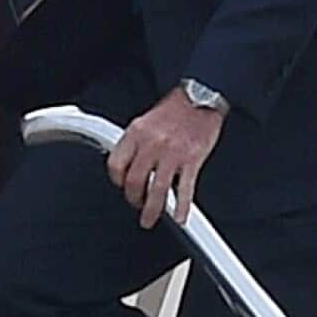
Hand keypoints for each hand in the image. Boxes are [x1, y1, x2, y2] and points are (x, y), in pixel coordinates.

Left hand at [107, 87, 225, 228]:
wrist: (200, 97)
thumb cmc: (174, 109)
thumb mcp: (145, 121)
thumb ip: (134, 142)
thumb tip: (126, 164)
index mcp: (136, 133)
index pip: (116, 164)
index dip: (116, 181)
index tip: (121, 187)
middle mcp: (151, 144)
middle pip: (133, 181)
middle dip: (133, 198)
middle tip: (136, 205)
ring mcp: (172, 154)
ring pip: (156, 190)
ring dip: (151, 210)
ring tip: (149, 219)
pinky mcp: (192, 160)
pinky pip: (185, 189)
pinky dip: (181, 206)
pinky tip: (179, 216)